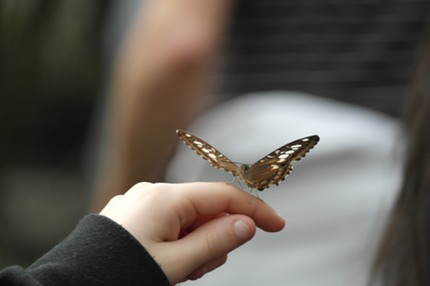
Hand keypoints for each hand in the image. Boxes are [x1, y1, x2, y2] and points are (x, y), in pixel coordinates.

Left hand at [100, 182, 284, 284]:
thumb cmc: (120, 274)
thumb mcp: (175, 264)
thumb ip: (214, 241)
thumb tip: (246, 224)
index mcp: (165, 199)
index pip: (223, 196)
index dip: (254, 210)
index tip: (278, 225)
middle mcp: (152, 193)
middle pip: (206, 209)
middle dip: (214, 238)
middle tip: (199, 270)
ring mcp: (140, 203)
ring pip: (188, 219)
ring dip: (195, 244)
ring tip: (179, 271)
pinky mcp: (133, 216)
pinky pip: (168, 224)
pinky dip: (178, 242)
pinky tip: (165, 262)